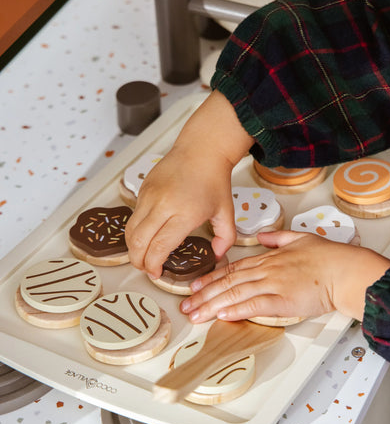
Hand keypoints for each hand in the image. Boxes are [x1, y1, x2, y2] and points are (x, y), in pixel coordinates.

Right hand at [125, 90, 253, 277]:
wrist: (201, 150)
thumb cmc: (214, 180)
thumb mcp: (226, 212)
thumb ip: (225, 238)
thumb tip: (216, 256)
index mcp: (184, 213)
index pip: (159, 247)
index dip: (153, 265)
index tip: (157, 274)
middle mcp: (163, 205)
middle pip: (138, 242)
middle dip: (139, 262)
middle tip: (146, 269)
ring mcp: (149, 196)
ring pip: (130, 230)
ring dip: (132, 248)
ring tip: (142, 256)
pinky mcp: (142, 189)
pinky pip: (132, 216)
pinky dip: (135, 231)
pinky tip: (145, 237)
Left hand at [180, 231, 389, 322]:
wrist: (344, 270)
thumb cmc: (327, 257)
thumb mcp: (299, 238)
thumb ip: (277, 238)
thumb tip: (262, 238)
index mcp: (268, 259)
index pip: (232, 270)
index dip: (210, 278)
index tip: (195, 286)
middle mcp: (265, 271)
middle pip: (227, 283)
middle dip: (204, 295)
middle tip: (186, 306)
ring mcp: (273, 285)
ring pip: (235, 295)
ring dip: (213, 306)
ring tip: (196, 315)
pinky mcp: (283, 300)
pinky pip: (255, 306)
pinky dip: (237, 310)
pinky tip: (222, 316)